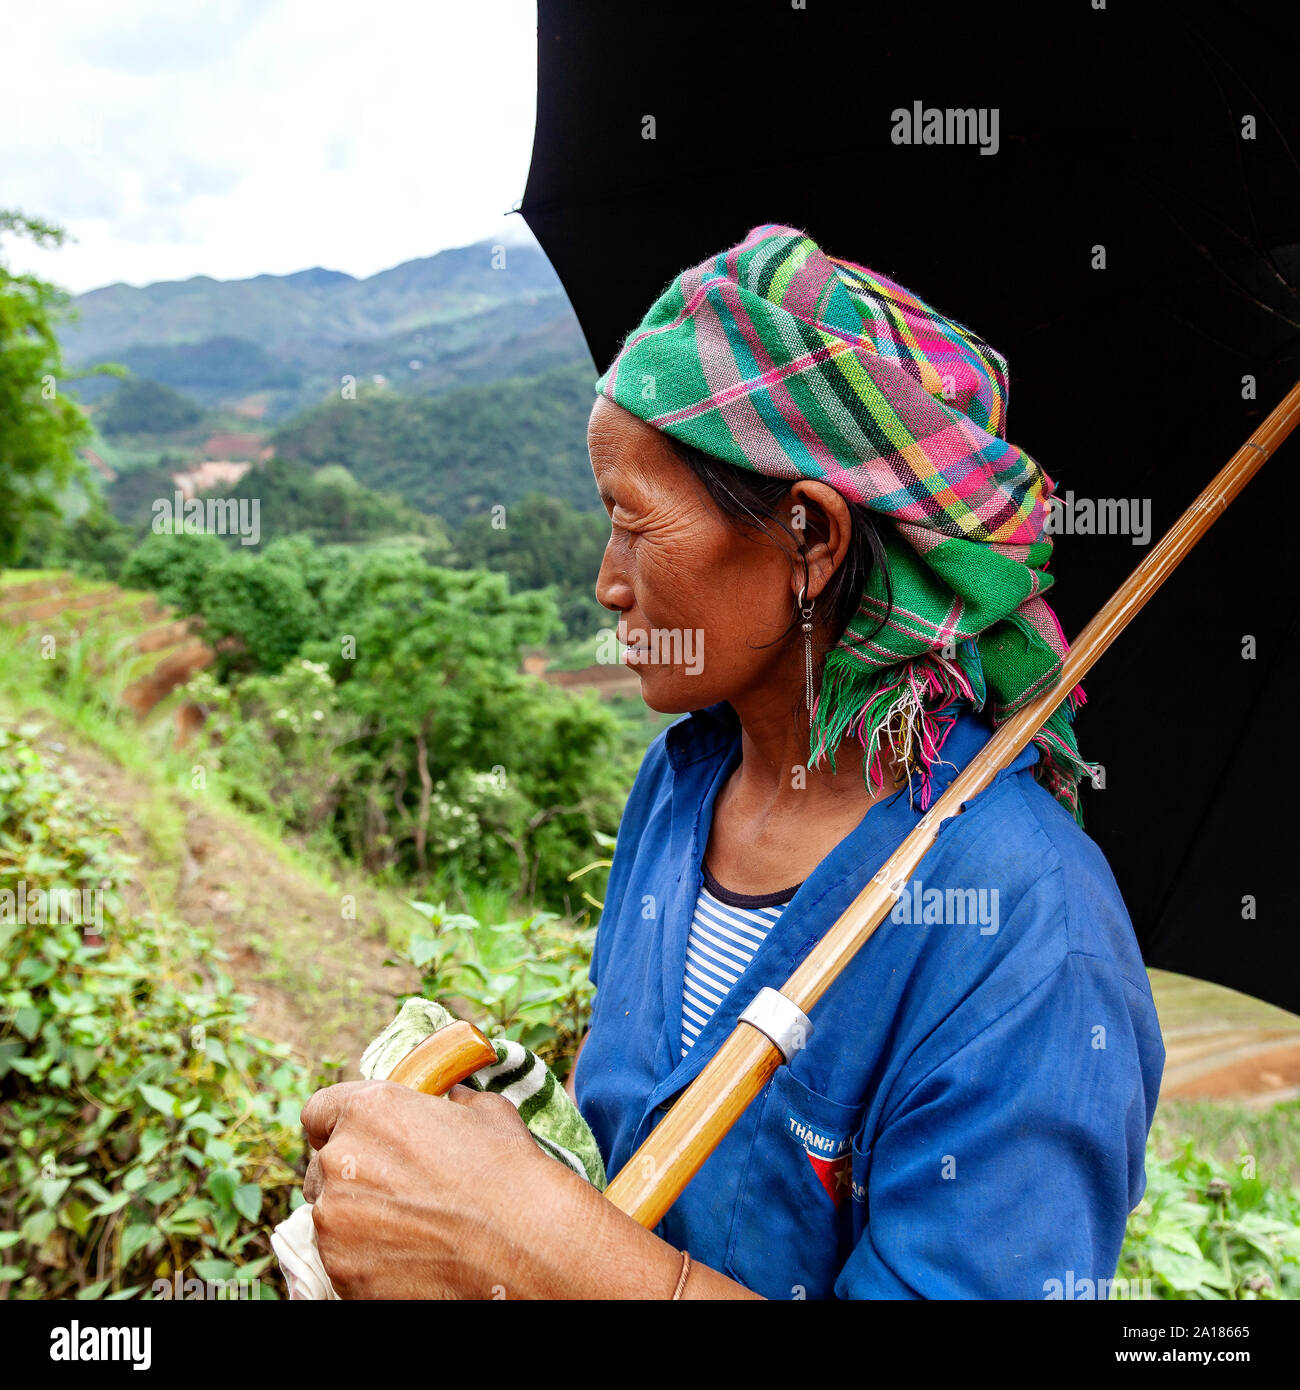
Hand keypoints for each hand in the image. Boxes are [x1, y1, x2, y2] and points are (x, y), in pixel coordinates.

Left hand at [300, 1079, 553, 1298]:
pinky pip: (340, 1258)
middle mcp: (341, 1161)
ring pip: (329, 1216)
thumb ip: (451, 1102)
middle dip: (351, 1175)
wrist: (525, 1245)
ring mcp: (335, 1221)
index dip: (338, 1124)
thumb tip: (451, 1099)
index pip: (319, 1111)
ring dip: (357, 1218)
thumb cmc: (508, 1172)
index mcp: (370, 1111)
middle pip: (323, 1166)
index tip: (359, 1138)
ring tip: (410, 1227)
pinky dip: (366, 1257)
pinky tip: (410, 1254)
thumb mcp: (485, 1113)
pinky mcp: (341, 1271)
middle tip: (393, 1189)